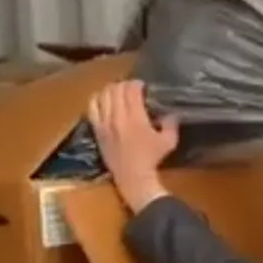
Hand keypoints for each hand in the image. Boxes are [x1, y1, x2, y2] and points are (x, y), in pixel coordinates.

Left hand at [87, 80, 177, 211]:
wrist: (133, 178)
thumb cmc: (152, 159)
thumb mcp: (169, 141)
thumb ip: (171, 124)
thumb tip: (170, 113)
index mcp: (135, 117)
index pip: (131, 90)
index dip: (137, 84)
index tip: (142, 86)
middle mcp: (117, 116)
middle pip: (116, 89)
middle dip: (124, 84)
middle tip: (130, 88)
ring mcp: (104, 123)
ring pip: (103, 95)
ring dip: (111, 90)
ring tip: (117, 92)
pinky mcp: (97, 130)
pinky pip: (92, 108)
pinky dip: (97, 99)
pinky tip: (103, 100)